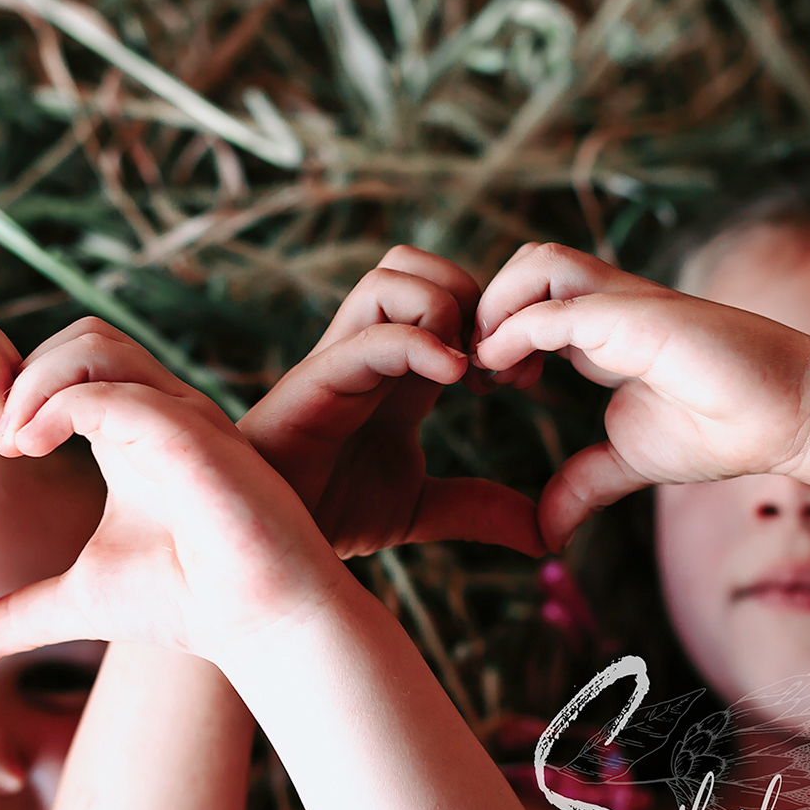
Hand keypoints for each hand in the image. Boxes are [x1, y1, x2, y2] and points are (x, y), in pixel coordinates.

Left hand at [0, 319, 350, 666]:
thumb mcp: (84, 601)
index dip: (23, 388)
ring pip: (95, 345)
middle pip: (84, 336)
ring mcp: (182, 417)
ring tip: (12, 441)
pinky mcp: (193, 436)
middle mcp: (163, 413)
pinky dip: (59, 405)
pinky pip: (115, 390)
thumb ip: (27, 613)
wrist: (260, 627)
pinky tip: (31, 447)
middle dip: (25, 372)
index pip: (75, 363)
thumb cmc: (190, 605)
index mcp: (138, 432)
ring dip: (35, 382)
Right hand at [242, 247, 541, 557]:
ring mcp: (340, 358)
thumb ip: (477, 509)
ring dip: (444, 307)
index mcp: (395, 371)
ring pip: (389, 274)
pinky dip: (419, 341)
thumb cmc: (328, 516)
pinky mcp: (317, 381)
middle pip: (414, 262)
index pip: (443, 296)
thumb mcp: (421, 510)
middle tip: (496, 364)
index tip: (521, 378)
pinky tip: (452, 379)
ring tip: (467, 370)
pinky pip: (371, 332)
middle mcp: (367, 351)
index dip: (492, 321)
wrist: (267, 546)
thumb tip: (542, 534)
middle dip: (469, 294)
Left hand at [473, 243, 809, 551]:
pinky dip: (518, 330)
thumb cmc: (722, 430)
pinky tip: (505, 371)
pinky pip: (560, 306)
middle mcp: (609, 307)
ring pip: (539, 262)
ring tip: (494, 366)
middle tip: (481, 371)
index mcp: (601, 333)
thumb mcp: (629, 460)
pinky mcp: (640, 318)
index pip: (529, 299)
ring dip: (498, 306)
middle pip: (526, 265)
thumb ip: (582, 484)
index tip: (483, 383)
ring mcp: (625, 306)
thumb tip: (545, 533)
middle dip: (486, 307)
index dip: (493, 332)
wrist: (791, 418)